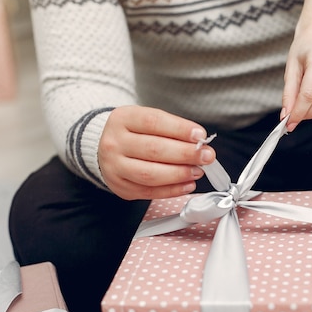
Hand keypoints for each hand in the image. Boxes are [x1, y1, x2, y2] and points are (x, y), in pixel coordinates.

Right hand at [98, 106, 214, 199]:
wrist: (105, 149)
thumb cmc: (133, 133)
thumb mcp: (146, 121)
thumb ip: (171, 130)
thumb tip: (199, 143)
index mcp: (123, 119)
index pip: (153, 122)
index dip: (179, 129)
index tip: (200, 135)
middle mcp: (114, 143)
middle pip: (154, 149)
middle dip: (185, 154)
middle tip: (206, 156)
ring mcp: (114, 167)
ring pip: (150, 174)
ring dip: (180, 174)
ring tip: (198, 171)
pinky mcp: (120, 187)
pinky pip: (149, 192)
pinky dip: (172, 190)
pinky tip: (187, 184)